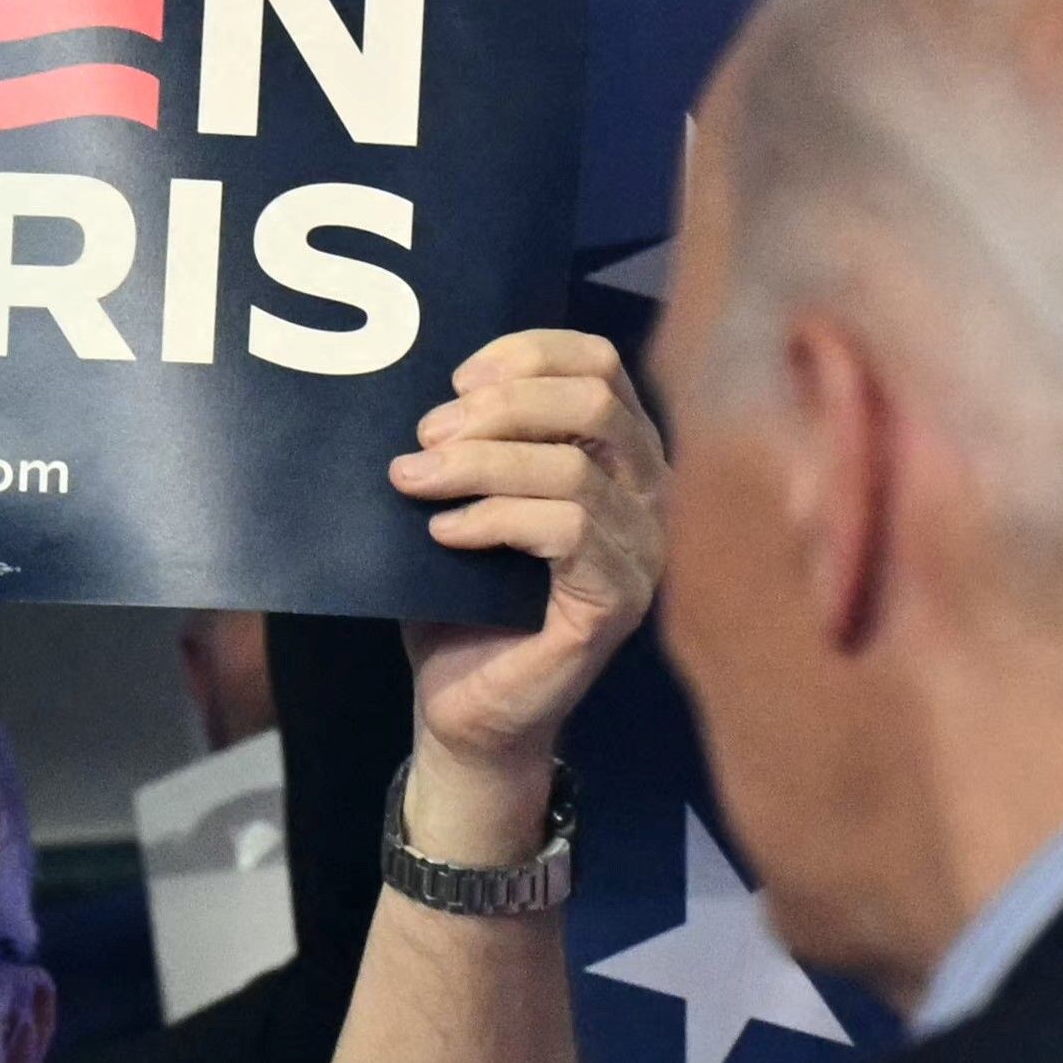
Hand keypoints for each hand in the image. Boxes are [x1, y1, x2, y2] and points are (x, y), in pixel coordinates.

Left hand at [384, 328, 667, 799]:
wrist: (464, 708)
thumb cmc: (462, 603)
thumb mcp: (461, 502)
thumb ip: (466, 445)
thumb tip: (427, 394)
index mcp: (617, 454)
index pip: (599, 363)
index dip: (526, 354)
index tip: (455, 380)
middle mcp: (647, 494)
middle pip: (593, 400)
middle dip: (499, 406)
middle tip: (426, 437)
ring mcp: (642, 550)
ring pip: (573, 467)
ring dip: (480, 464)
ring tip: (414, 481)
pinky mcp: (617, 601)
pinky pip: (568, 529)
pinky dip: (496, 519)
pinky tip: (445, 533)